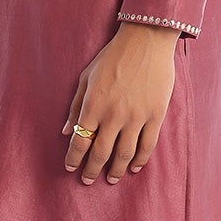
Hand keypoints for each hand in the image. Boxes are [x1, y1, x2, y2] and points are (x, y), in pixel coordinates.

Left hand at [62, 21, 181, 184]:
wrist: (146, 41)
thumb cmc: (113, 56)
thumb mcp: (86, 77)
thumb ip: (75, 106)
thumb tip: (65, 131)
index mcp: (93, 105)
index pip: (79, 141)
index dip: (74, 158)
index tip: (70, 167)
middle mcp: (113, 115)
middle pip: (100, 153)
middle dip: (92, 170)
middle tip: (88, 180)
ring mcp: (136, 117)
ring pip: (124, 154)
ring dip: (115, 170)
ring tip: (110, 178)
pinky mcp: (155, 115)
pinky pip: (147, 146)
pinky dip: (140, 160)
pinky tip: (133, 167)